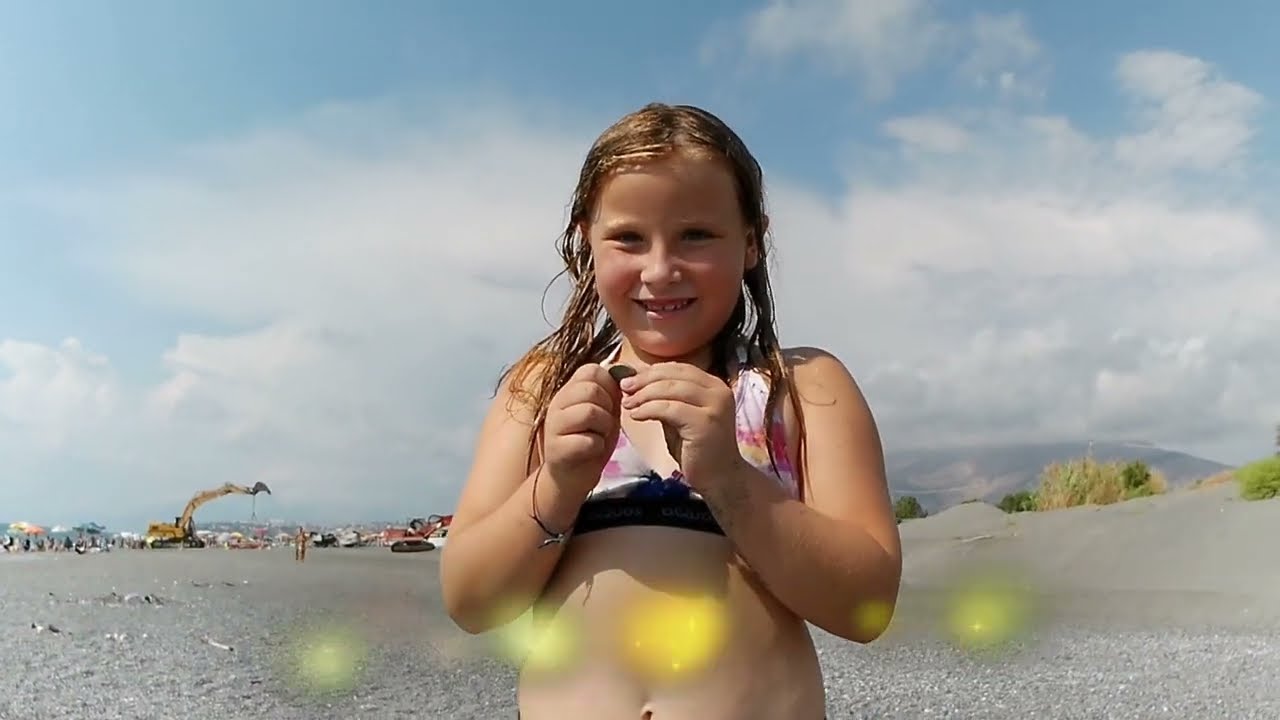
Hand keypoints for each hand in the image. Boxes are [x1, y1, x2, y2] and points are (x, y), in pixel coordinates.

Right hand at [542, 363, 622, 492]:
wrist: (571, 477)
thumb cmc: (589, 441)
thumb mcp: (604, 412)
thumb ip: (612, 392)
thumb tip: (628, 371)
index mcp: (569, 391)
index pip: (590, 370)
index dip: (609, 385)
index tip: (611, 404)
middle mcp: (557, 404)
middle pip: (591, 390)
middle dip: (608, 408)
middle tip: (605, 424)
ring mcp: (554, 426)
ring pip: (588, 412)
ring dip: (604, 427)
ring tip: (600, 436)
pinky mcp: (557, 449)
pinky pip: (587, 440)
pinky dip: (597, 446)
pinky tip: (592, 451)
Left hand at [618, 362, 741, 490]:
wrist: (721, 478)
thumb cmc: (697, 449)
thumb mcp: (680, 417)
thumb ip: (666, 399)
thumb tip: (636, 381)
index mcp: (714, 385)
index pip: (678, 367)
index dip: (651, 371)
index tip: (629, 379)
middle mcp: (718, 390)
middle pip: (673, 374)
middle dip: (644, 380)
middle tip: (624, 388)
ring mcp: (714, 405)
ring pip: (670, 389)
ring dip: (644, 394)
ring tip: (628, 404)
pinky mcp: (705, 422)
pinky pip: (670, 408)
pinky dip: (649, 409)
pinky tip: (637, 416)